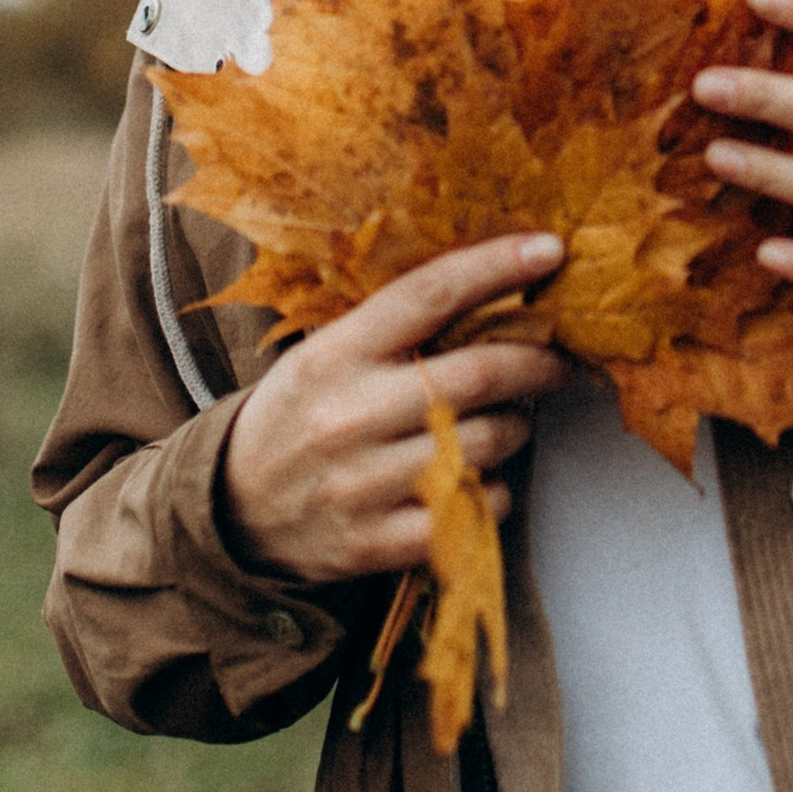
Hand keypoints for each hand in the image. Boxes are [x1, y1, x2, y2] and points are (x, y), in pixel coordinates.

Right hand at [219, 234, 570, 587]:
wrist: (232, 510)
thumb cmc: (296, 417)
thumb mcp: (323, 355)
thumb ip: (392, 330)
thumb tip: (490, 291)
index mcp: (336, 354)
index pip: (429, 294)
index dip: (497, 266)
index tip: (548, 250)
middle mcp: (350, 414)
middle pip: (477, 373)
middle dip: (538, 360)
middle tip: (560, 357)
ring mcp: (362, 483)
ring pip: (485, 444)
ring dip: (516, 427)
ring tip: (506, 420)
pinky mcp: (375, 541)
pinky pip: (471, 512)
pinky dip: (493, 493)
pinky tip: (479, 478)